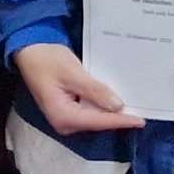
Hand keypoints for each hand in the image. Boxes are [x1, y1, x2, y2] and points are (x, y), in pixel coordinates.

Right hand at [14, 41, 142, 134]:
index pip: (98, 121)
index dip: (121, 120)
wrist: (30, 51)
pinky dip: (103, 105)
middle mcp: (64, 122)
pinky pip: (90, 111)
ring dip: (112, 111)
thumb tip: (117, 105)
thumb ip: (94, 90)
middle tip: (143, 110)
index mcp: (63, 116)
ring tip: (135, 105)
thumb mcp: (73, 72)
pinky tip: (117, 99)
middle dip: (119, 117)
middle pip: (98, 123)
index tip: (141, 120)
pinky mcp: (69, 110)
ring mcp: (66, 117)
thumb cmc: (47, 59)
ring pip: (96, 118)